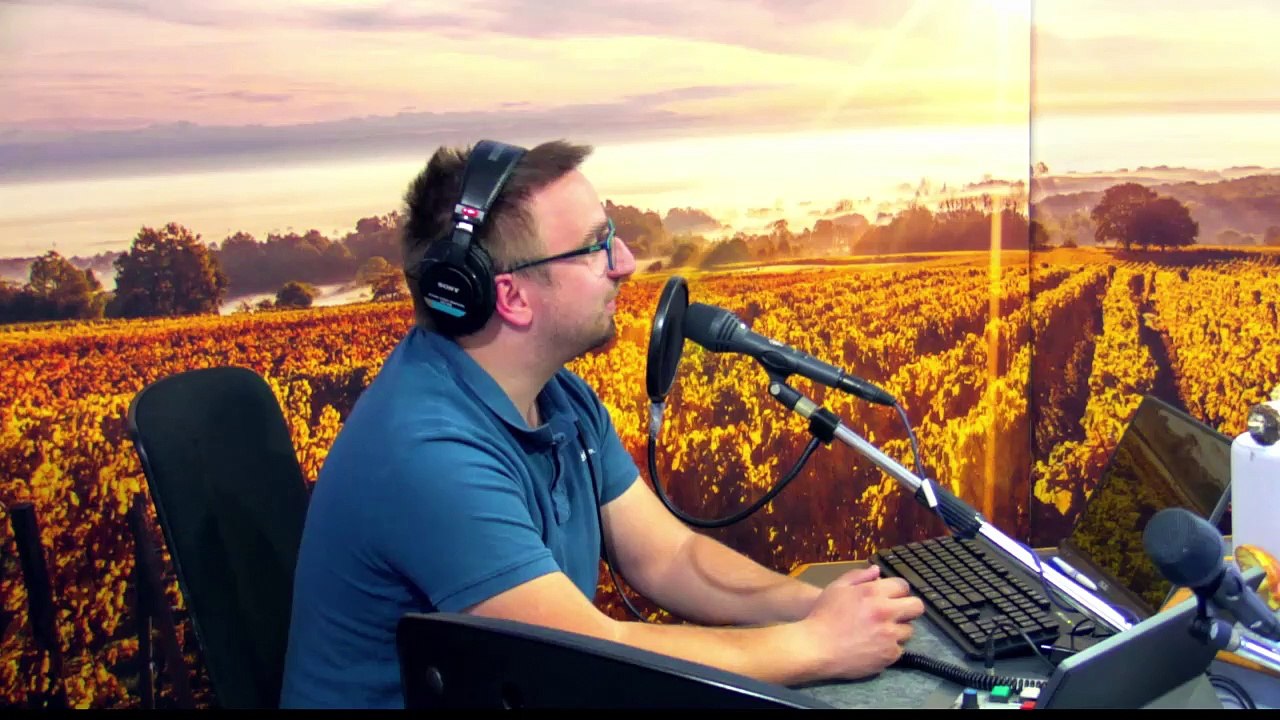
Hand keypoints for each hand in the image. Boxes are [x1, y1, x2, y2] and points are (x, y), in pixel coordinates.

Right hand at [801, 564, 924, 679]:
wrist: (816, 648)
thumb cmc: (823, 616)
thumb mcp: (836, 588)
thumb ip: (858, 576)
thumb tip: (877, 571)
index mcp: (873, 592)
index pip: (903, 586)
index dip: (898, 591)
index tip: (892, 597)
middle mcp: (885, 612)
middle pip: (916, 607)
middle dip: (908, 608)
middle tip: (895, 614)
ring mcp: (889, 634)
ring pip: (909, 630)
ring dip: (898, 630)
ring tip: (880, 633)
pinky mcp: (889, 654)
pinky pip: (900, 649)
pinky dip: (889, 649)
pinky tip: (875, 647)